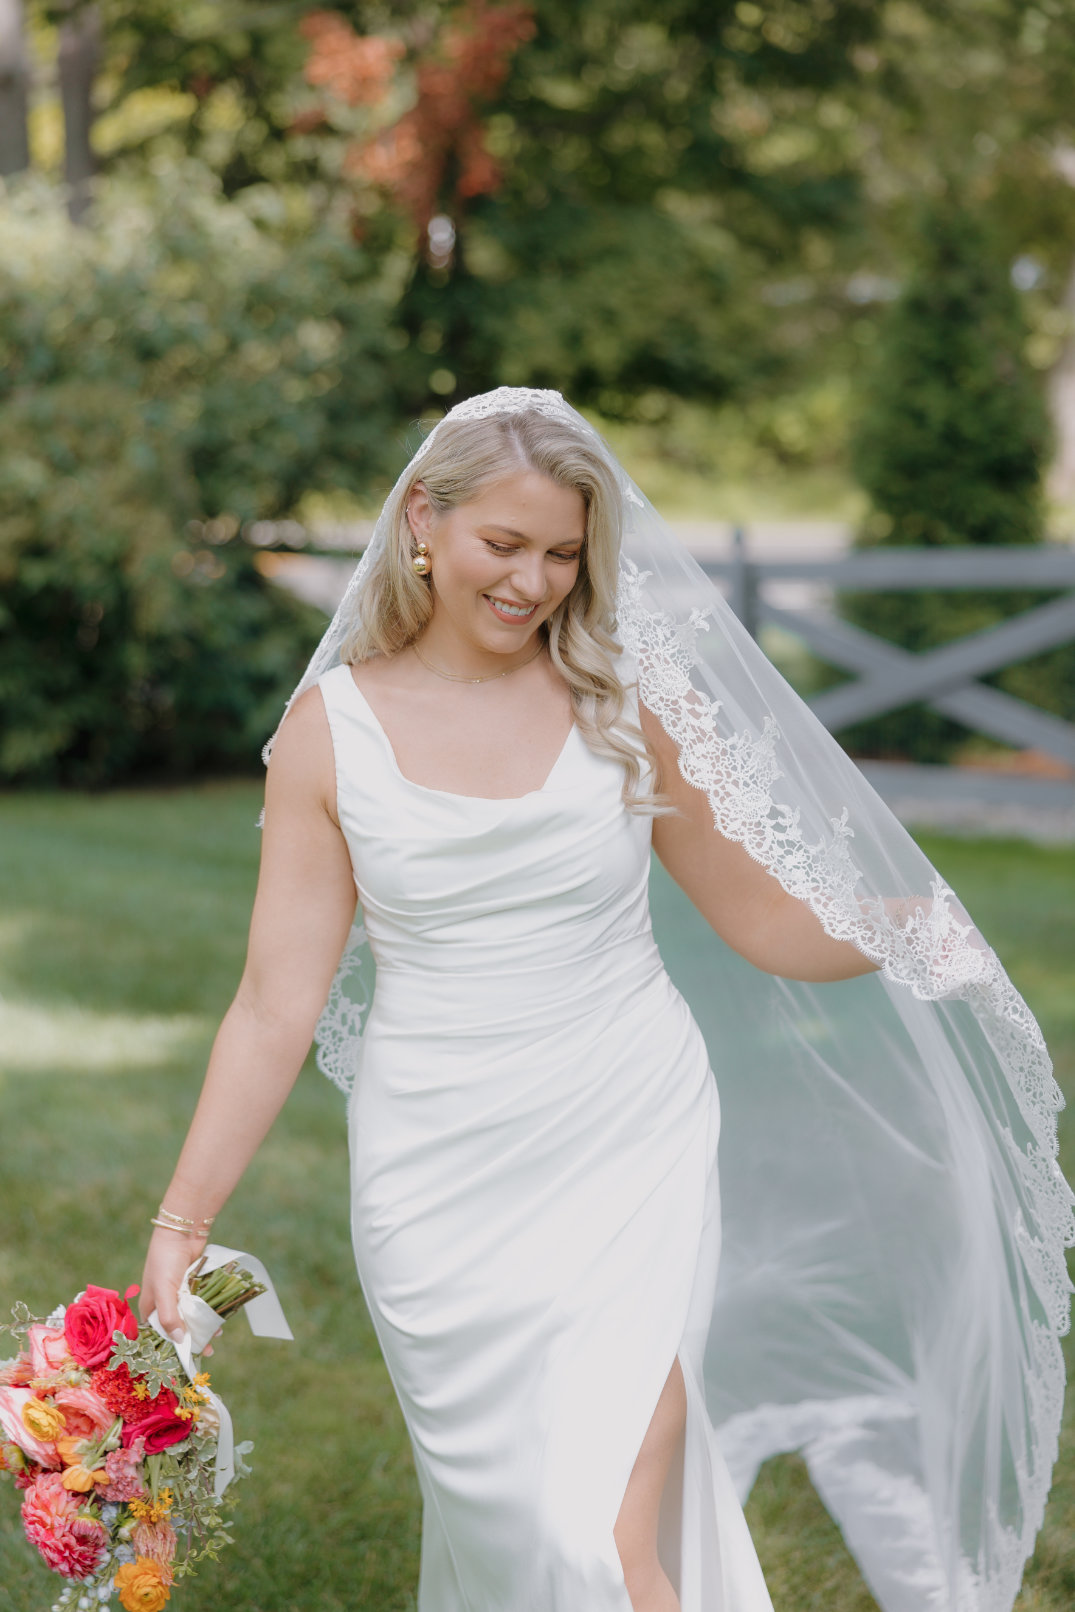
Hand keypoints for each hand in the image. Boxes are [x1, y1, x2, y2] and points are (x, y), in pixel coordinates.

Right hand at [138, 1226, 217, 1355]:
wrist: (183, 1231)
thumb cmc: (165, 1260)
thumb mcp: (164, 1290)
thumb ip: (169, 1316)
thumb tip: (179, 1340)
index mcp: (150, 1306)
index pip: (157, 1334)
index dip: (168, 1347)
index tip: (182, 1360)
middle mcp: (164, 1303)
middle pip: (177, 1328)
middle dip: (191, 1340)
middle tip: (205, 1353)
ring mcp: (180, 1295)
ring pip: (191, 1317)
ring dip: (202, 1328)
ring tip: (215, 1339)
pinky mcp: (195, 1287)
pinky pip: (202, 1305)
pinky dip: (209, 1314)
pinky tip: (218, 1322)